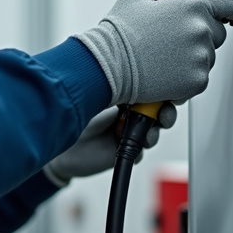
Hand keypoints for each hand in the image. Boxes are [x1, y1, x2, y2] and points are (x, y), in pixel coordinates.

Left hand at [42, 103, 176, 186]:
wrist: (63, 149)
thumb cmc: (73, 118)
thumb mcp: (96, 100)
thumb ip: (115, 93)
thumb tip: (133, 79)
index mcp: (124, 97)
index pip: (150, 94)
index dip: (163, 95)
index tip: (169, 96)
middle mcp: (129, 115)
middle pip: (158, 113)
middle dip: (166, 113)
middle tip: (164, 116)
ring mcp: (129, 134)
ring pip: (153, 132)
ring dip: (155, 132)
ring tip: (148, 134)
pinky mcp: (127, 153)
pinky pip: (141, 151)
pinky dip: (140, 148)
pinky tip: (131, 145)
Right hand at [74, 0, 232, 105]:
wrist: (107, 67)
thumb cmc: (119, 33)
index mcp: (192, 6)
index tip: (230, 12)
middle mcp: (201, 30)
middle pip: (217, 32)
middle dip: (200, 34)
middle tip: (172, 38)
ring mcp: (201, 57)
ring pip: (208, 56)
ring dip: (192, 56)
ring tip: (164, 56)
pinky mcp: (196, 80)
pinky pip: (200, 77)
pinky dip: (186, 77)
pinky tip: (165, 71)